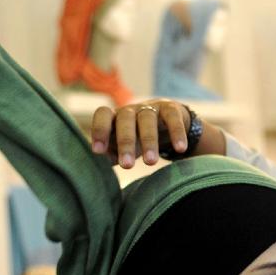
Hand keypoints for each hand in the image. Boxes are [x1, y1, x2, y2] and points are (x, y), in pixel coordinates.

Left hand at [90, 99, 225, 168]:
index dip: (99, 130)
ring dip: (149, 141)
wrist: (165, 122)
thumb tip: (95, 166)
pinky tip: (180, 149)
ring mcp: (151, 108)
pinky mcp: (171, 109)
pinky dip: (177, 133)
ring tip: (150, 163)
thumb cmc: (136, 139)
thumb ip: (108, 154)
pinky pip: (173, 119)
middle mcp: (131, 110)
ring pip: (148, 120)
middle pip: (125, 120)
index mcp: (114, 118)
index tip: (97, 151)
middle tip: (127, 166)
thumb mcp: (121, 147)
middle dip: (126, 142)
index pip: (103, 115)